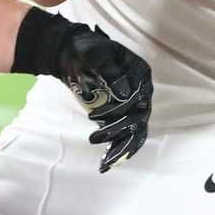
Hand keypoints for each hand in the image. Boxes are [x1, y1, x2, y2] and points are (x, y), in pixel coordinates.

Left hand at [13, 8, 152, 171]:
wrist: (73, 54)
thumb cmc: (84, 50)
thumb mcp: (95, 55)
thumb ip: (111, 72)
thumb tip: (127, 95)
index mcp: (140, 72)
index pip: (137, 97)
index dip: (118, 109)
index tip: (93, 117)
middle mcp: (142, 90)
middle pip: (138, 118)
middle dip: (117, 131)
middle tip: (93, 139)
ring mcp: (134, 104)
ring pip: (135, 132)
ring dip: (121, 148)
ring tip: (105, 163)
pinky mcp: (123, 116)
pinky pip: (126, 137)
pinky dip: (118, 150)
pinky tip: (106, 164)